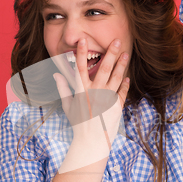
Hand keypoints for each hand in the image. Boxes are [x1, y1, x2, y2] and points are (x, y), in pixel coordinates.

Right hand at [52, 38, 129, 164]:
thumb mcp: (68, 106)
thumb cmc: (78, 123)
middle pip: (104, 68)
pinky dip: (124, 83)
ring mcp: (107, 98)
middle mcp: (95, 92)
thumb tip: (55, 75)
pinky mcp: (117, 105)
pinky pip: (122, 91)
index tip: (83, 40)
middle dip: (110, 53)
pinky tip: (127, 76)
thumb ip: (63, 88)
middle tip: (116, 40)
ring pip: (116, 77)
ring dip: (121, 64)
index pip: (80, 67)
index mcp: (81, 91)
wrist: (91, 141)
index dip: (81, 53)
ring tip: (126, 53)